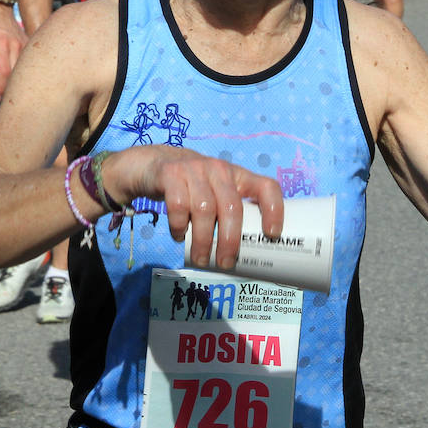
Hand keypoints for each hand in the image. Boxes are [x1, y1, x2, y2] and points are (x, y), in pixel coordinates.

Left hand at [0, 0, 25, 100]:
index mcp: (1, 44)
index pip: (4, 71)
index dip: (0, 87)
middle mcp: (16, 44)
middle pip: (16, 73)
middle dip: (8, 89)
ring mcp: (25, 45)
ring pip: (24, 71)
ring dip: (15, 83)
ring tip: (5, 90)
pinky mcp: (30, 46)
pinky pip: (28, 64)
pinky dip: (22, 75)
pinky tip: (14, 80)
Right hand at [104, 145, 284, 270]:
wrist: (152, 164)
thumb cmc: (192, 187)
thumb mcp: (214, 191)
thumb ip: (226, 211)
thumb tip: (240, 255)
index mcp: (237, 176)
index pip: (266, 186)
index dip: (274, 209)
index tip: (272, 234)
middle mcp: (219, 169)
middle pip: (232, 206)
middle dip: (230, 239)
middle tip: (225, 263)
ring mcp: (194, 169)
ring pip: (205, 209)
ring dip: (203, 240)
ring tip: (200, 259)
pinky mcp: (170, 173)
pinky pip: (178, 205)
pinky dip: (178, 226)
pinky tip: (178, 236)